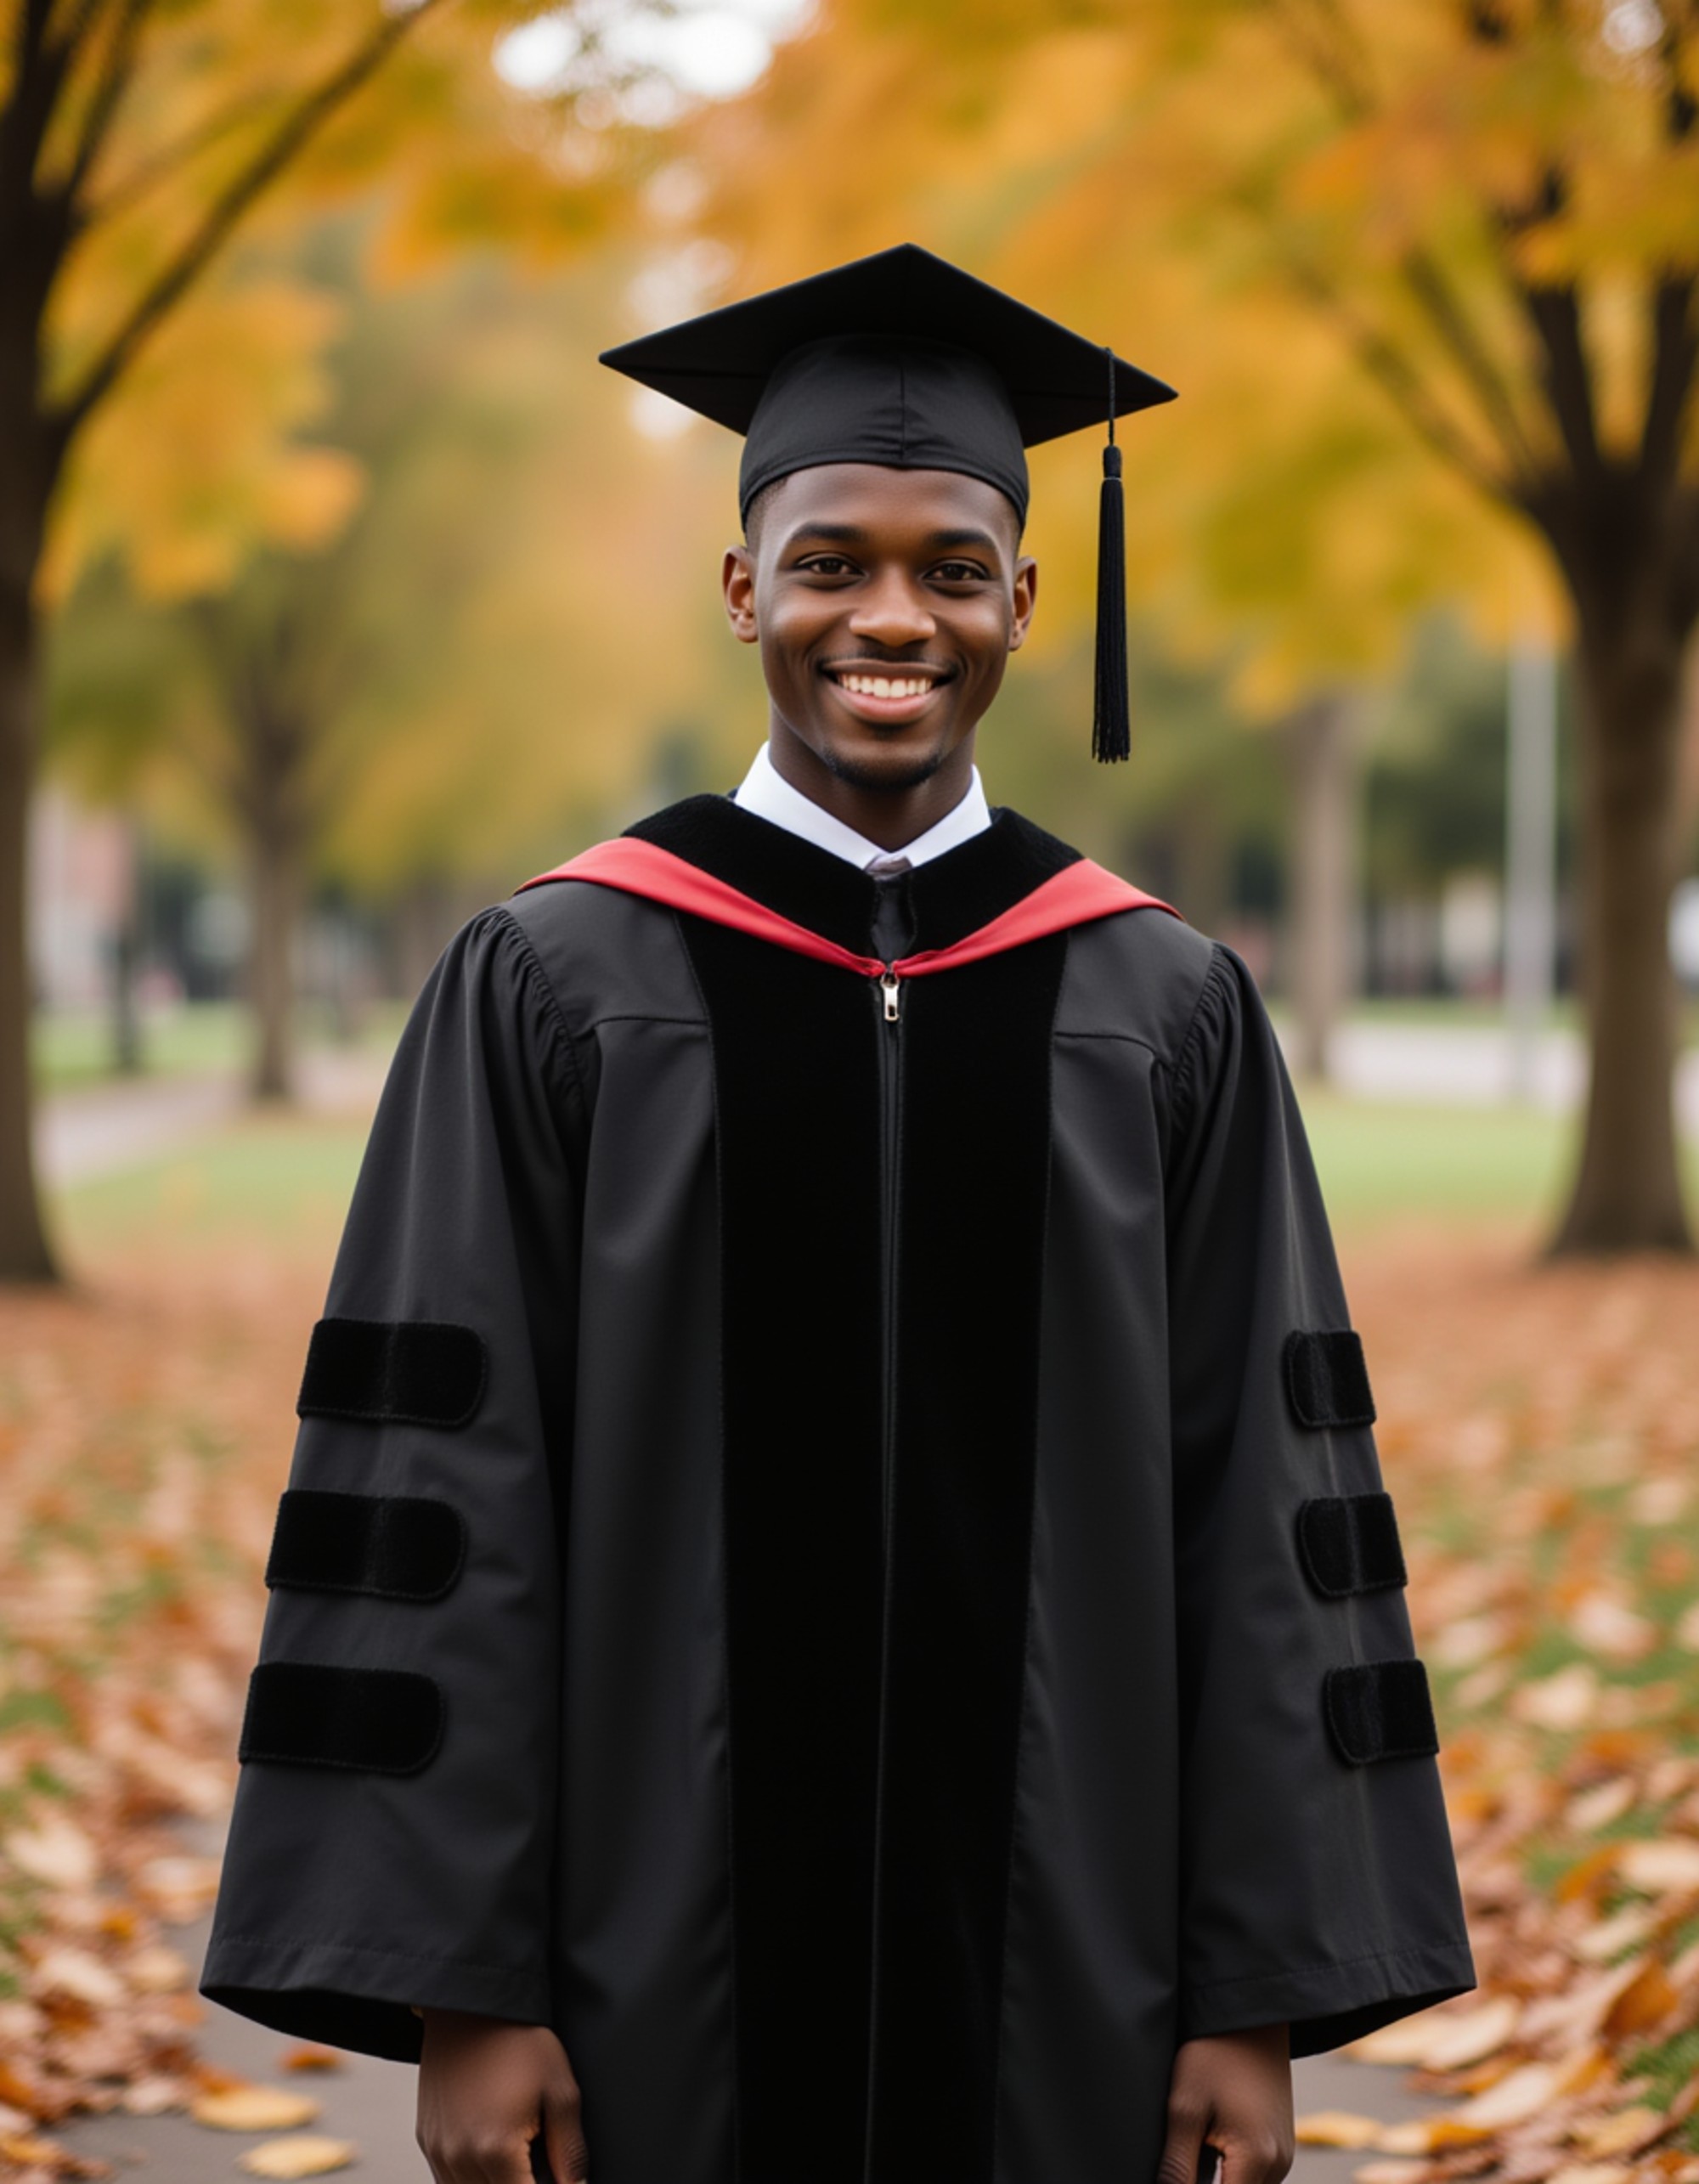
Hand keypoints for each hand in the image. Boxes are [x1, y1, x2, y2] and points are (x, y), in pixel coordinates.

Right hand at [416, 2007, 587, 2182]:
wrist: (470, 2003)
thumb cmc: (518, 2040)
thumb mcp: (560, 2089)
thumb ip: (569, 2150)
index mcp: (496, 2150)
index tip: (557, 2179)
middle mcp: (460, 2158)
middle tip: (541, 2166)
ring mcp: (438, 2152)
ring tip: (519, 2158)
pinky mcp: (427, 2141)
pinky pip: (447, 2181)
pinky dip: (473, 2180)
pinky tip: (494, 2161)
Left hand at [1157, 2023, 1291, 2183]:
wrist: (1250, 2016)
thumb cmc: (1214, 2055)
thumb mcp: (1185, 2108)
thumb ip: (1176, 2167)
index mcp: (1256, 2159)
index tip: (1173, 2176)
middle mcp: (1277, 2166)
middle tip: (1180, 2160)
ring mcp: (1282, 2158)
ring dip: (1218, 2182)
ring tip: (1194, 2150)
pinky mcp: (1280, 2148)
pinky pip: (1254, 2178)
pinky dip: (1231, 2176)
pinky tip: (1207, 2151)